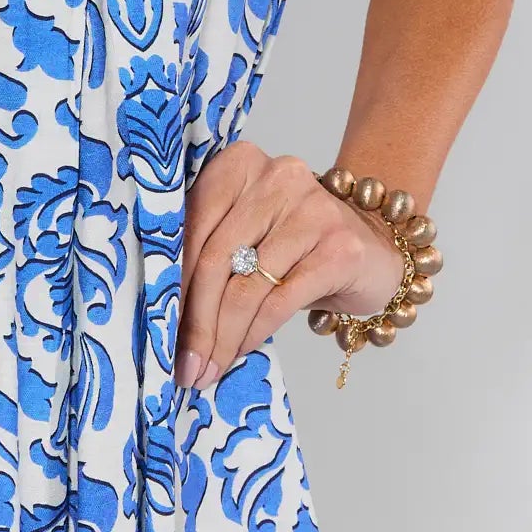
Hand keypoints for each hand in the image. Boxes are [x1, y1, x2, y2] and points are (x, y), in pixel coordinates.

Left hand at [173, 140, 406, 390]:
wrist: (373, 246)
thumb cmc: (296, 242)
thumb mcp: (248, 230)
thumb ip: (210, 249)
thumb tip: (162, 310)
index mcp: (240, 163)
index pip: (193, 224)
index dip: (171, 281)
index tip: (158, 327)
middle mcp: (277, 177)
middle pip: (217, 257)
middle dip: (196, 319)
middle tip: (184, 364)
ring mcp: (312, 209)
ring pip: (246, 285)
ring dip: (222, 336)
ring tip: (208, 368)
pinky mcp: (339, 248)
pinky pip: (279, 300)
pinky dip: (253, 333)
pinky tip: (240, 351)